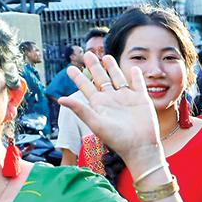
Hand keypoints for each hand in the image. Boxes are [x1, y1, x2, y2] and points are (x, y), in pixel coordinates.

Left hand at [62, 52, 161, 166]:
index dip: (78, 78)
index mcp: (100, 105)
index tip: (70, 68)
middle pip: (101, 79)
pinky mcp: (142, 100)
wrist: (140, 147)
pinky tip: (133, 68)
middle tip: (87, 54)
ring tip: (106, 56)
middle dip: (94, 66)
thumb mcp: (96, 124)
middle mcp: (112, 100)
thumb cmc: (118, 139)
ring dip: (112, 67)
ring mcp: (127, 99)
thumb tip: (60, 99)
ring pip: (118, 78)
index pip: (86, 87)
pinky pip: (138, 84)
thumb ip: (80, 110)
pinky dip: (136, 76)